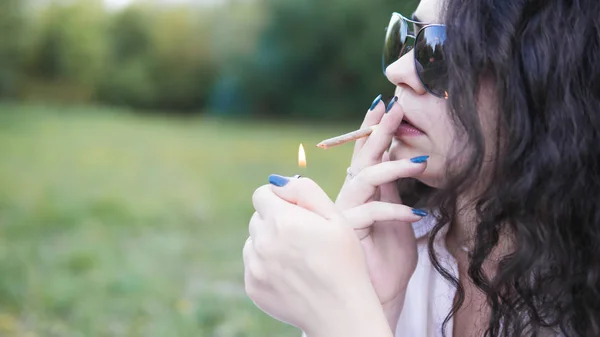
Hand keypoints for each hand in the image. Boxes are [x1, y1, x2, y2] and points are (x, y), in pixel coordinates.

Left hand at [244, 175, 395, 336]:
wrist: (341, 312)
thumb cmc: (344, 261)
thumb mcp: (335, 217)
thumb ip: (305, 190)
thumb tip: (277, 181)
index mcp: (282, 220)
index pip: (262, 193)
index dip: (279, 198)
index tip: (294, 209)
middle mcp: (262, 242)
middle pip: (257, 217)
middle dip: (275, 220)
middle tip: (302, 236)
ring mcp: (254, 267)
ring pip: (253, 241)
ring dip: (269, 242)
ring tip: (298, 258)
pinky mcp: (253, 287)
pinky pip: (252, 264)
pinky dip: (267, 265)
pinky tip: (291, 274)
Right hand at [335, 95, 428, 325]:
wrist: (379, 294)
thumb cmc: (389, 258)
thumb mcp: (399, 217)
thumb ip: (396, 192)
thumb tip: (405, 159)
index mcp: (361, 192)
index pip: (365, 155)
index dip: (372, 130)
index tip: (383, 105)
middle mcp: (349, 197)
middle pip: (362, 158)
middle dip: (379, 131)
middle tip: (395, 107)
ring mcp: (344, 212)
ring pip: (365, 179)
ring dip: (394, 167)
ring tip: (423, 161)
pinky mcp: (347, 231)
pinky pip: (371, 212)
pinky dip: (396, 210)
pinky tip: (418, 212)